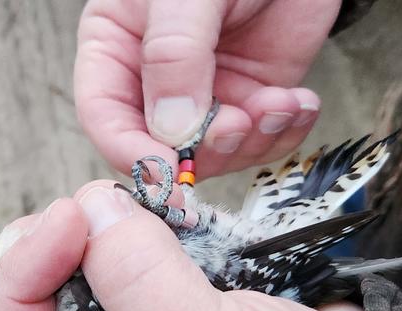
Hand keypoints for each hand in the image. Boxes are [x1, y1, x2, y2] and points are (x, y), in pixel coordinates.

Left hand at [0, 182, 365, 310]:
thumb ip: (145, 290)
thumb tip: (95, 211)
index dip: (17, 282)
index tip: (63, 221)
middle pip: (35, 300)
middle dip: (61, 244)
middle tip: (99, 204)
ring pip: (80, 269)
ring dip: (103, 228)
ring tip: (142, 204)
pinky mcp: (158, 305)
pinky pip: (127, 254)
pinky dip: (140, 225)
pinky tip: (165, 213)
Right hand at [74, 0, 341, 178]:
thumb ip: (174, 55)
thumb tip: (171, 130)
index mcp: (117, 48)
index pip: (105, 117)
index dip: (131, 153)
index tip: (166, 171)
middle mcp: (157, 80)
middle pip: (162, 147)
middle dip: (204, 150)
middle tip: (237, 123)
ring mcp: (206, 93)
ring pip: (214, 154)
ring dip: (250, 141)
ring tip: (277, 103)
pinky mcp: (250, 98)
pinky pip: (259, 140)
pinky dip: (281, 133)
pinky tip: (296, 103)